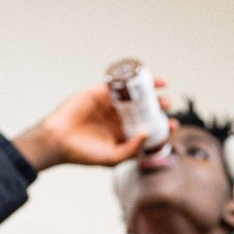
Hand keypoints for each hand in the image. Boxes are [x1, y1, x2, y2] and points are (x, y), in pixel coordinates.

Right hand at [12, 81, 172, 171]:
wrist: (59, 141)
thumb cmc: (84, 154)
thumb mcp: (112, 158)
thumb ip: (131, 149)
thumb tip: (147, 133)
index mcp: (125, 135)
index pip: (149, 129)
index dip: (163, 126)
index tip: (174, 124)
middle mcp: (120, 119)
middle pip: (144, 109)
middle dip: (158, 106)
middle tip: (166, 104)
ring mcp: (110, 105)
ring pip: (133, 95)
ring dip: (148, 89)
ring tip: (162, 87)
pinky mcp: (99, 93)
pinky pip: (116, 84)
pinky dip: (128, 78)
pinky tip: (141, 75)